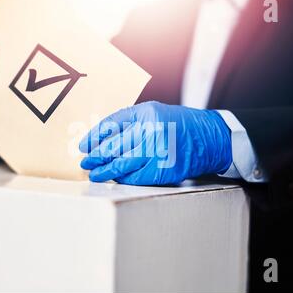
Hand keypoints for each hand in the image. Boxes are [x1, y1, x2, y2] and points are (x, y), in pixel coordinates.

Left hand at [79, 101, 232, 185]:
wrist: (209, 138)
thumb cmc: (179, 125)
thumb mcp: (154, 114)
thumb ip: (130, 124)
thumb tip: (101, 139)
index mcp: (147, 113)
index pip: (112, 124)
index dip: (94, 136)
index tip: (83, 146)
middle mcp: (152, 131)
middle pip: (114, 146)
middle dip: (96, 156)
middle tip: (85, 163)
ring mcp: (159, 152)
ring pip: (122, 164)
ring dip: (105, 171)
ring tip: (94, 174)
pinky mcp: (165, 170)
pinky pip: (136, 177)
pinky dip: (123, 178)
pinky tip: (114, 178)